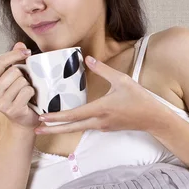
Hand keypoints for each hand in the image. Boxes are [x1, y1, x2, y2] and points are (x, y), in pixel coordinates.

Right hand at [0, 42, 39, 129]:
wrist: (23, 121)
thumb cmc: (19, 97)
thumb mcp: (15, 77)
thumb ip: (16, 60)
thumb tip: (20, 44)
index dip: (14, 54)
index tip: (27, 52)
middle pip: (13, 71)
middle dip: (24, 75)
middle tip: (25, 83)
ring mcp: (0, 102)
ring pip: (21, 81)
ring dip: (28, 85)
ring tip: (26, 92)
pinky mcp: (12, 109)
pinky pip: (27, 91)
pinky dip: (32, 93)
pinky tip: (29, 99)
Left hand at [34, 56, 169, 134]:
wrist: (153, 119)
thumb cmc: (139, 99)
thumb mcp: (122, 80)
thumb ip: (103, 70)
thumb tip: (87, 58)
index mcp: (100, 109)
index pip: (73, 115)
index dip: (56, 117)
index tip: (42, 118)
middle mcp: (98, 121)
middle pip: (70, 128)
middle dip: (52, 129)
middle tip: (35, 129)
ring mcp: (101, 127)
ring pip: (77, 129)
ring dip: (61, 128)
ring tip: (46, 127)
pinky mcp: (105, 127)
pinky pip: (85, 127)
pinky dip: (73, 125)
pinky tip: (67, 121)